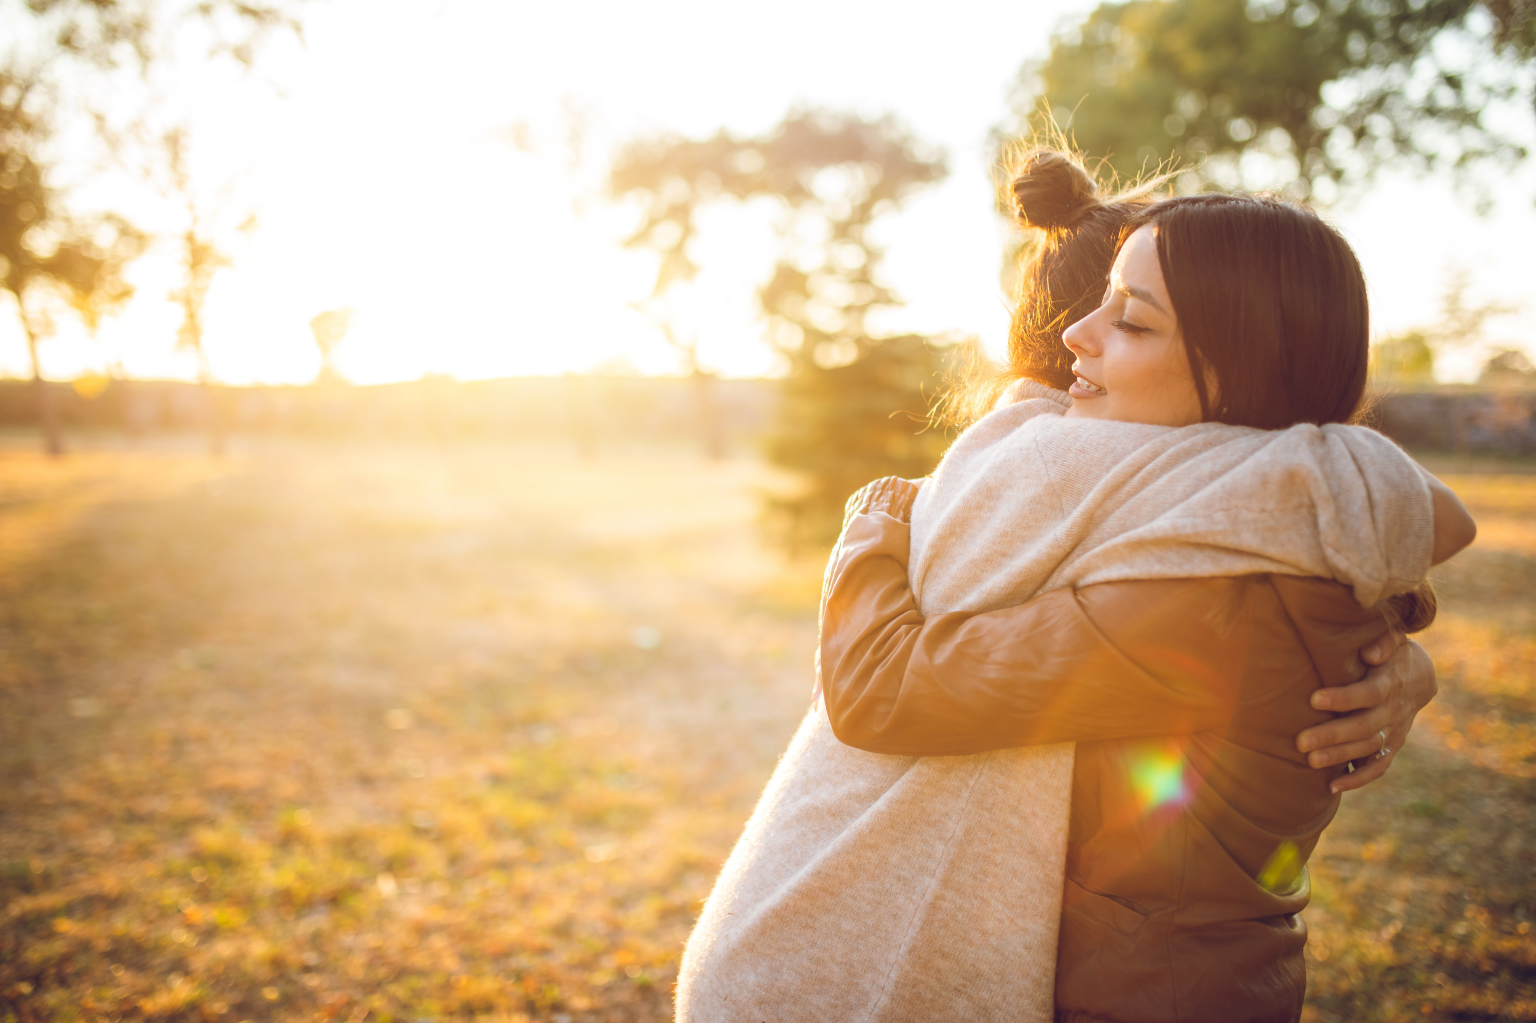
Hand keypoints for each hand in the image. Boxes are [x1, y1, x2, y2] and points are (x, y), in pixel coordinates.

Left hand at [1295, 634, 1437, 792]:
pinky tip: (1332, 787)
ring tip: (1310, 762)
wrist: (1419, 676)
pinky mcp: (1391, 746)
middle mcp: (1393, 711)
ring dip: (1339, 757)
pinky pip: (1377, 767)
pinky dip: (1357, 779)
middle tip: (1301, 742)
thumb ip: (1384, 640)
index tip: (1314, 699)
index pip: (1368, 693)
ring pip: (1367, 749)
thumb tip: (1370, 652)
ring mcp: (1394, 732)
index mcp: (1390, 683)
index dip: (1343, 698)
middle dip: (1332, 735)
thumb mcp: (1393, 638)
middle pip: (1364, 727)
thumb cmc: (1392, 651)